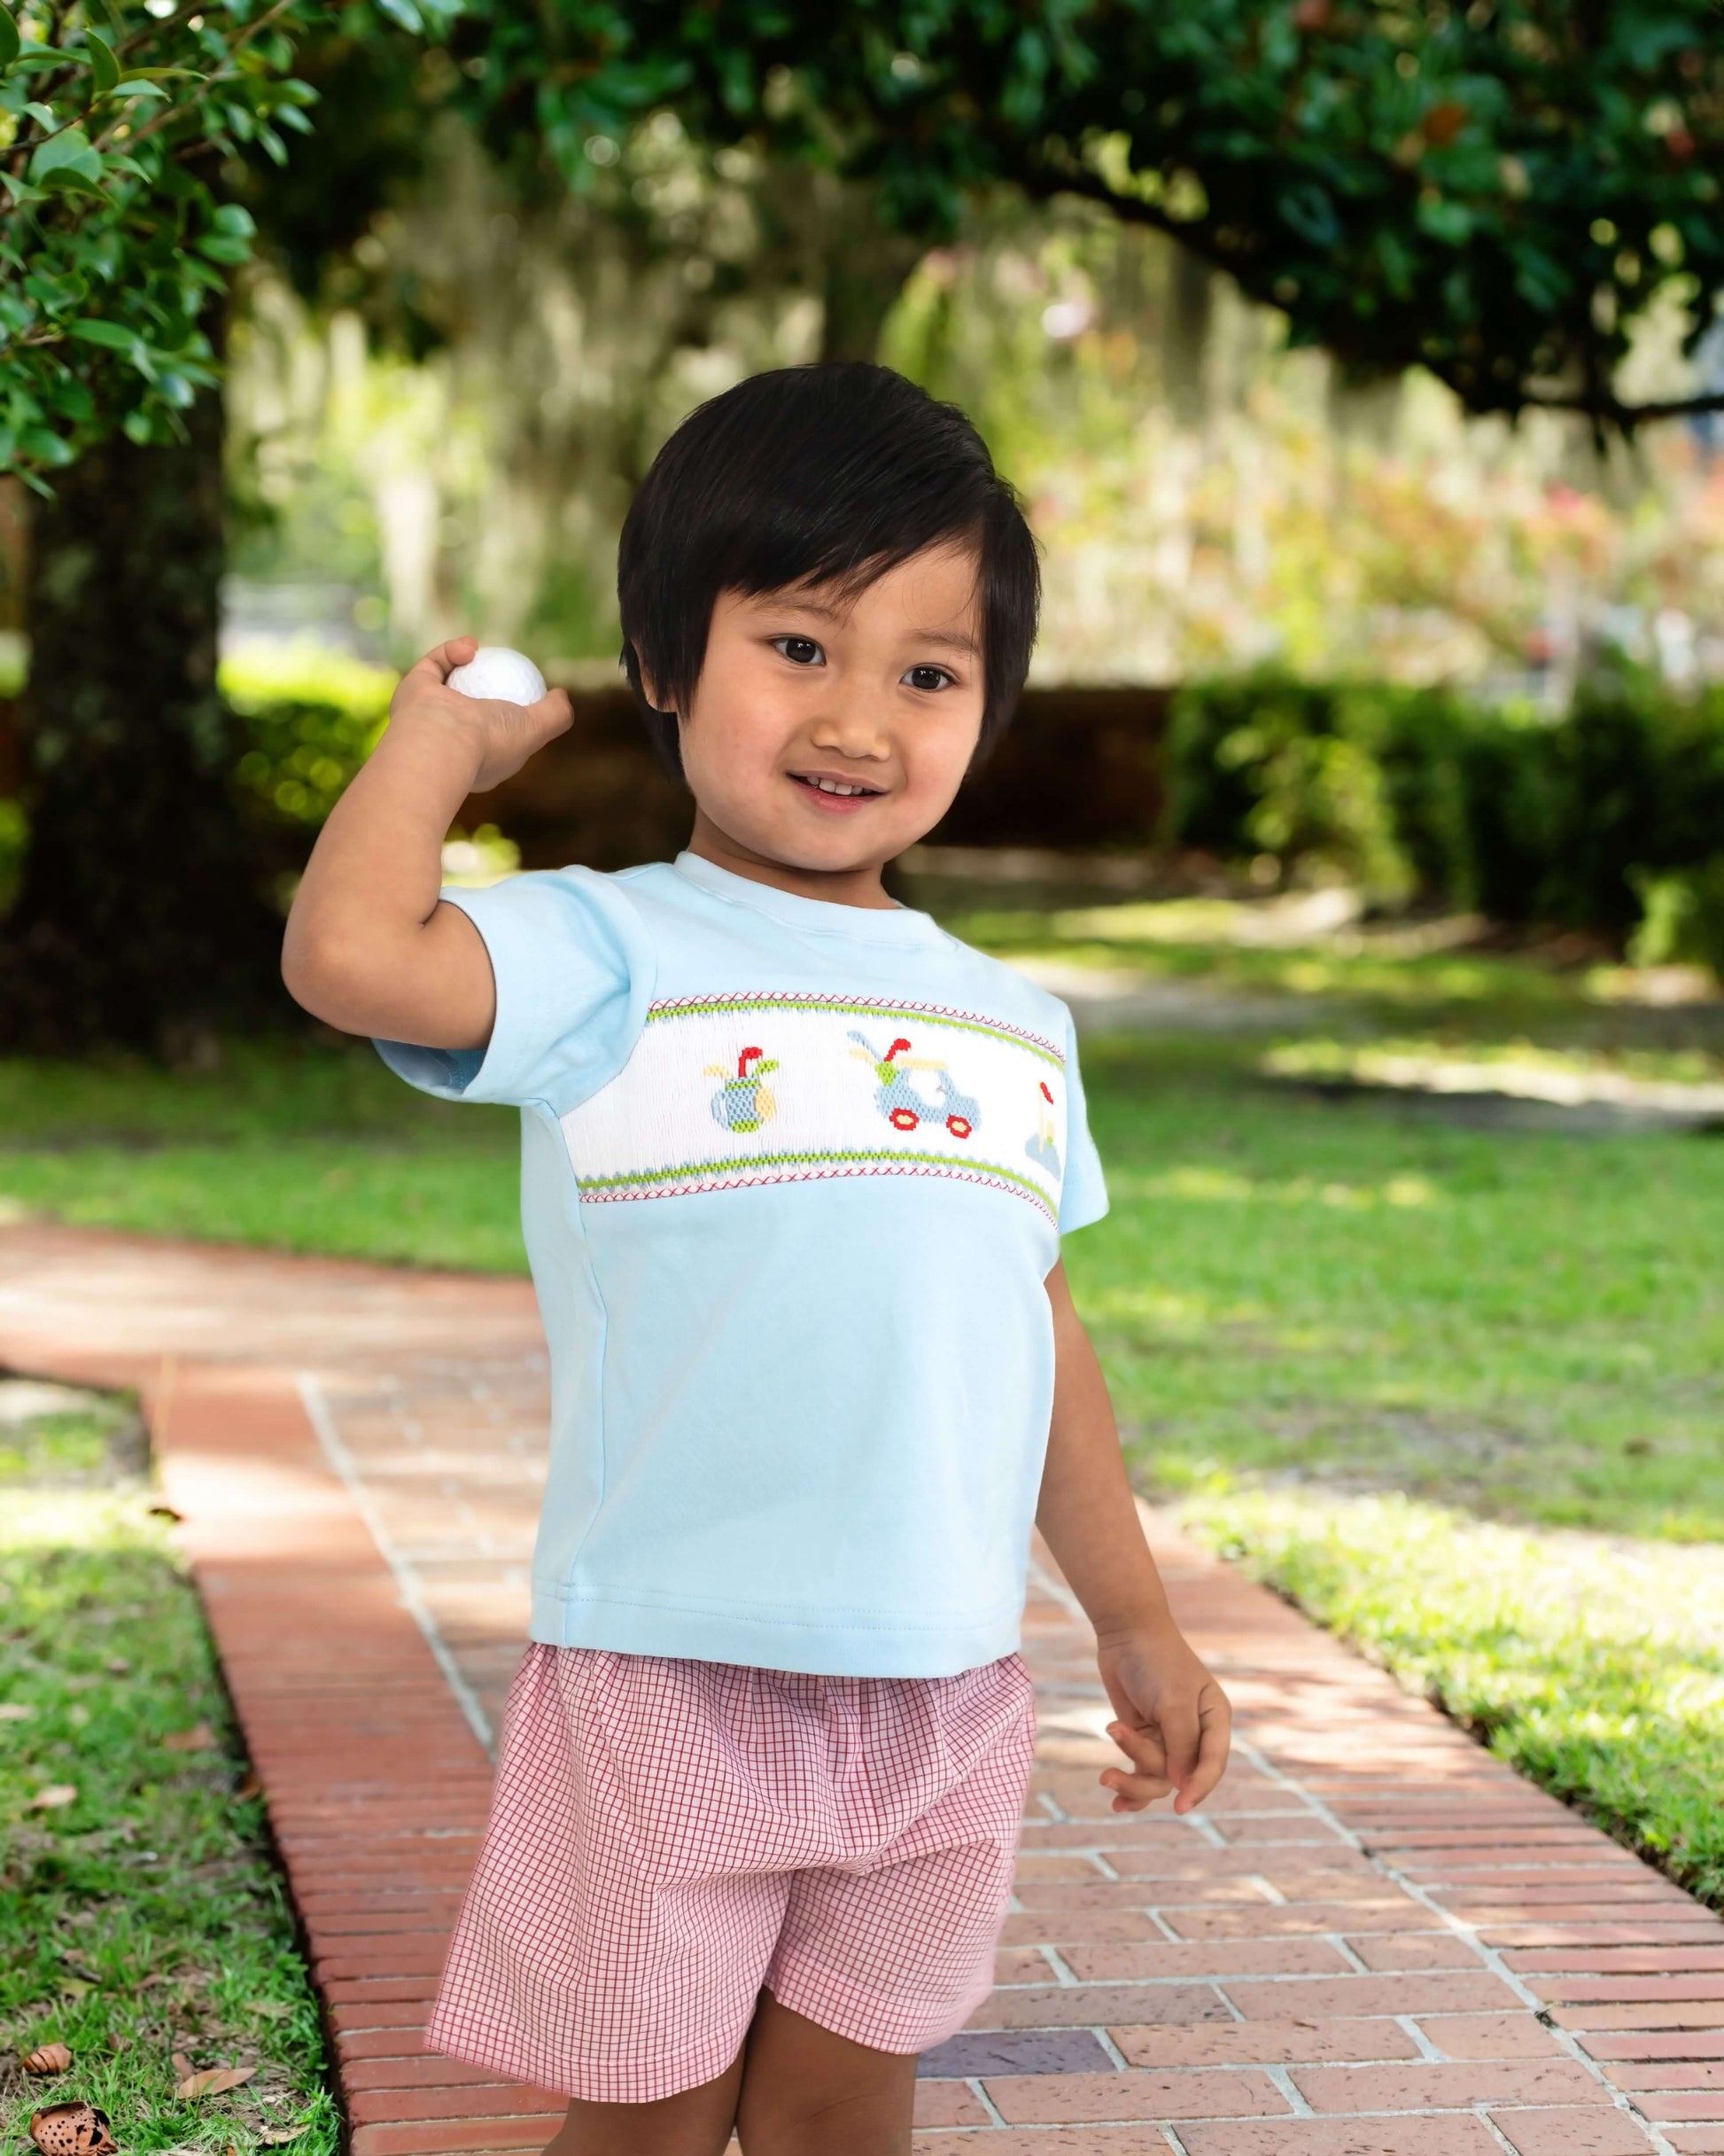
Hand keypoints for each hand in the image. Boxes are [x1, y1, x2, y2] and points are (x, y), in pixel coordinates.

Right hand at [388, 636, 573, 792]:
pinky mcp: (412, 692)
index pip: (498, 733)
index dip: (513, 712)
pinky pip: (433, 665)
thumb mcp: (536, 730)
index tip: (526, 691)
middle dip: (485, 685)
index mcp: (478, 759)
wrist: (441, 741)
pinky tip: (472, 646)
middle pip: (470, 706)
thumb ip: (555, 716)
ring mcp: (428, 717)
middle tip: (503, 666)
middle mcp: (450, 740)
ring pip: (449, 682)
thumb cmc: (490, 741)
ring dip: (468, 663)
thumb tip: (561, 694)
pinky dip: (451, 653)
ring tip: (485, 651)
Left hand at [1095, 1623, 1230, 1815]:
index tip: (1180, 1807)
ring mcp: (1169, 1738)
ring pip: (1157, 1778)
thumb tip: (1181, 1785)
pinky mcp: (1144, 1739)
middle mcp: (1196, 1734)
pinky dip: (1129, 1786)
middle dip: (1145, 1778)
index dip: (1199, 1788)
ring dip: (1130, 1779)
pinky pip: (1141, 1772)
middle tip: (1112, 1776)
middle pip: (1179, 1777)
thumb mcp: (1173, 1701)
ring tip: (1105, 1775)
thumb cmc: (1157, 1662)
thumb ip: (1181, 1743)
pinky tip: (1116, 1805)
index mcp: (1215, 1721)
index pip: (1213, 1765)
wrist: (1125, 1634)